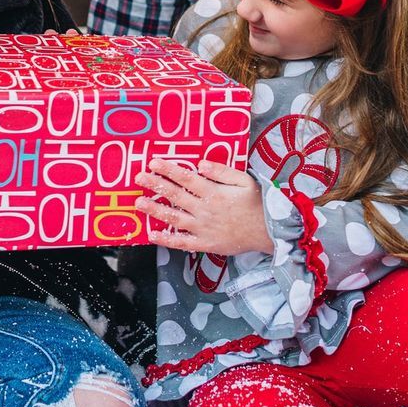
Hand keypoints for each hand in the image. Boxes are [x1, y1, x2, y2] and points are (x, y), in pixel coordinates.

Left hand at [136, 158, 273, 255]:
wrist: (269, 233)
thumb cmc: (257, 204)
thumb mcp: (245, 181)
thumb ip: (222, 171)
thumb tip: (200, 163)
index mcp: (214, 193)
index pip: (186, 178)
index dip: (168, 169)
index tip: (153, 162)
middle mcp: (204, 210)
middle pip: (175, 195)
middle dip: (155, 185)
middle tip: (139, 177)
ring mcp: (203, 229)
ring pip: (174, 218)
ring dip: (155, 210)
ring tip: (138, 203)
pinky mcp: (204, 244)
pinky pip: (182, 242)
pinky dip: (166, 240)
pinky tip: (152, 234)